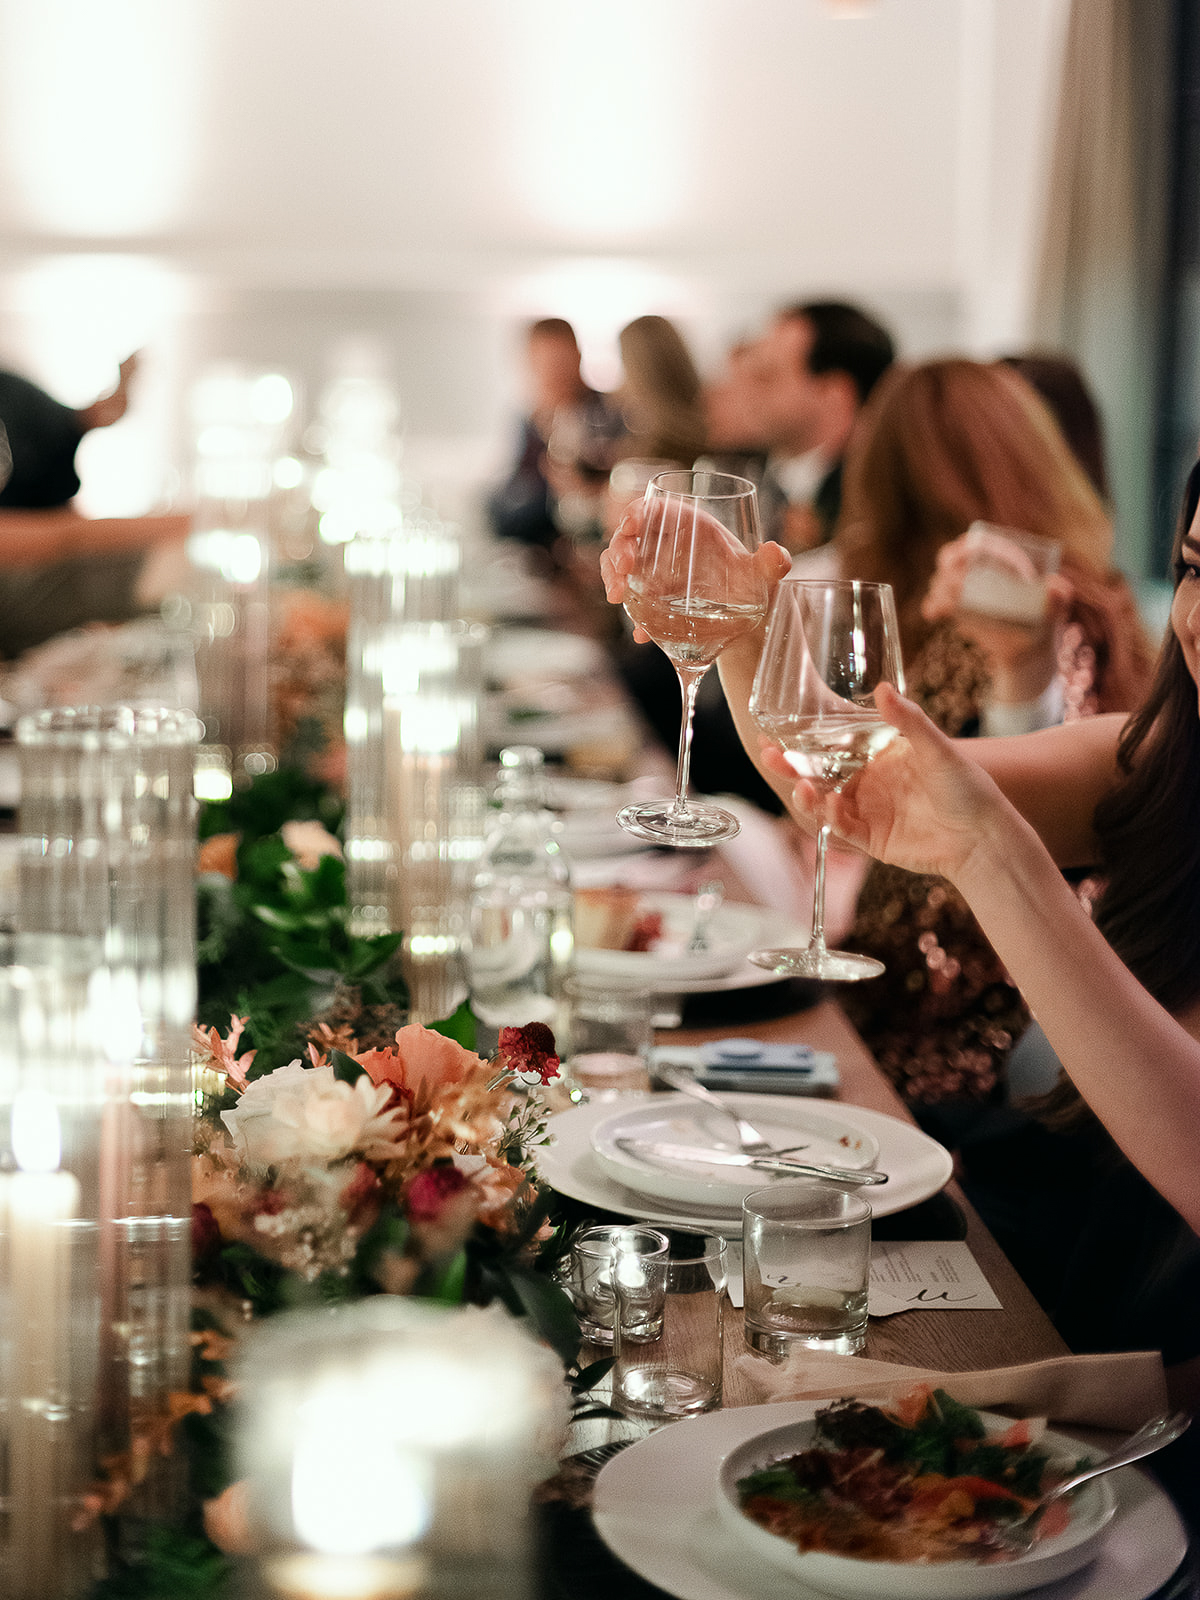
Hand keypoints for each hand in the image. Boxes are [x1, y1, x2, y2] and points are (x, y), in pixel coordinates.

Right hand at [600, 505, 789, 641]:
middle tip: (623, 573)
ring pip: (621, 566)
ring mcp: (654, 572)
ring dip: (613, 579)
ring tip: (618, 598)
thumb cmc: (753, 584)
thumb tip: (777, 554)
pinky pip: (633, 601)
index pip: (654, 509)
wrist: (747, 618)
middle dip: (618, 551)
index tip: (629, 526)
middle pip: (629, 538)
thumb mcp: (763, 574)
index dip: (637, 512)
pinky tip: (642, 634)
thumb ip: (772, 563)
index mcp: (688, 525)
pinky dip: (634, 616)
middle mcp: (666, 545)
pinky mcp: (652, 598)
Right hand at [766, 682, 1011, 883]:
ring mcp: (866, 812)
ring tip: (802, 786)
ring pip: (823, 803)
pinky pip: (841, 829)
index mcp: (877, 758)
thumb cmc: (966, 786)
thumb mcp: (937, 748)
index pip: (831, 746)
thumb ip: (908, 720)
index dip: (802, 740)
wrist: (983, 835)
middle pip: (817, 774)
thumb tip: (882, 688)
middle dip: (790, 767)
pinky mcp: (871, 839)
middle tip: (770, 755)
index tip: (777, 730)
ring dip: (806, 795)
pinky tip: (829, 804)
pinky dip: (830, 818)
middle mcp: (866, 784)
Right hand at [922, 533, 1071, 703]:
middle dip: (950, 564)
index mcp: (998, 560)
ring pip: (939, 580)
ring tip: (952, 603)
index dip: (971, 544)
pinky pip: (934, 605)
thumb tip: (1054, 585)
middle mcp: (975, 570)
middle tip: (961, 582)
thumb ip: (1061, 595)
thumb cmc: (1043, 620)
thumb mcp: (1057, 607)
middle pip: (950, 558)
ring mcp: (961, 590)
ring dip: (941, 588)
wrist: (1028, 649)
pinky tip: (935, 614)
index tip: (973, 551)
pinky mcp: (953, 611)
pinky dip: (931, 607)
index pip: (977, 542)